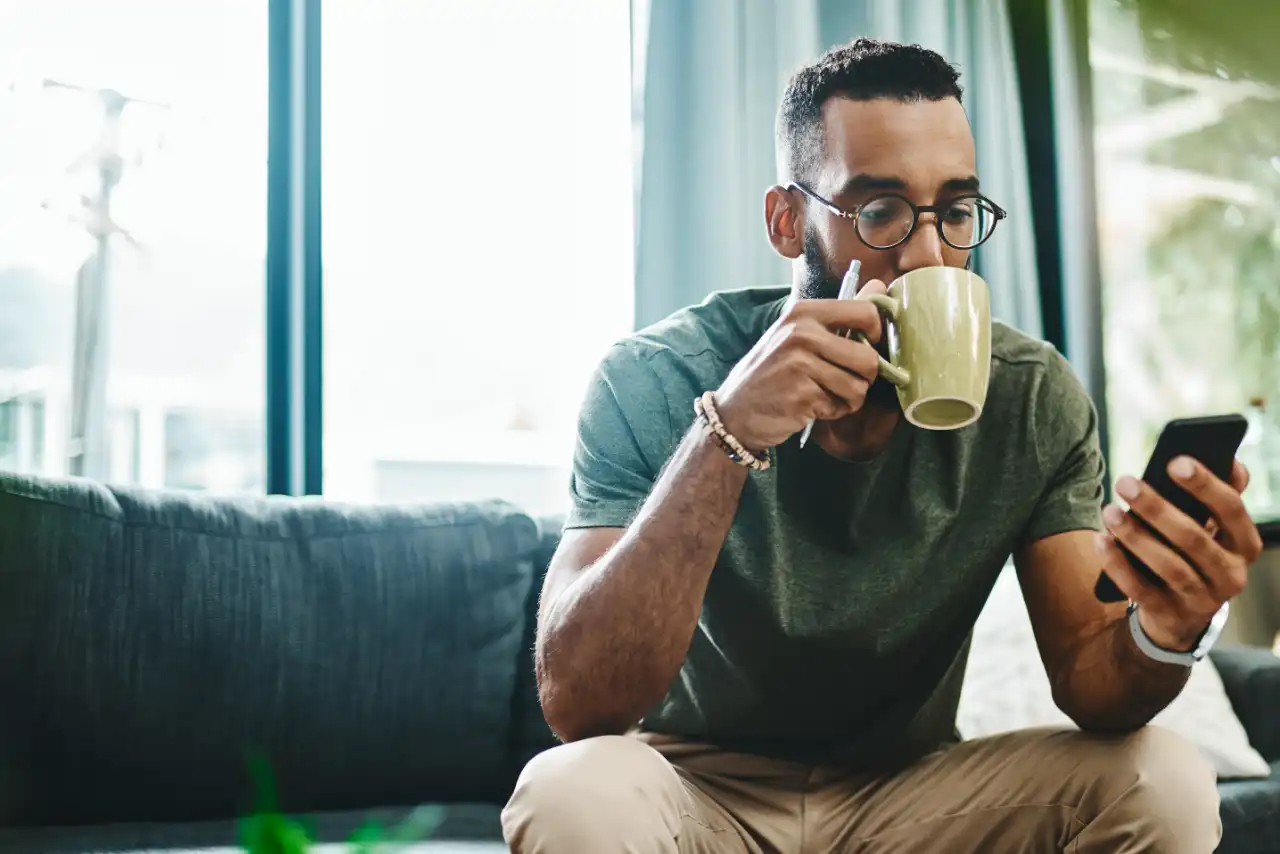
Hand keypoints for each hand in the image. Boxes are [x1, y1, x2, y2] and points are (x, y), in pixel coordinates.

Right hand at [714, 281, 887, 449]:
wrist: (735, 411)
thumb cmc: (772, 371)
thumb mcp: (799, 333)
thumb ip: (841, 313)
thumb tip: (880, 286)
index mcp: (804, 312)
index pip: (866, 312)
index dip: (877, 335)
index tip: (867, 347)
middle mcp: (801, 333)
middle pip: (868, 358)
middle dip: (864, 377)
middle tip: (844, 381)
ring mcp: (800, 365)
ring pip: (858, 387)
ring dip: (848, 398)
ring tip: (824, 394)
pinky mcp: (801, 395)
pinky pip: (841, 406)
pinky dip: (832, 411)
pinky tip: (811, 407)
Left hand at [1096, 458, 1263, 650]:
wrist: (1181, 615)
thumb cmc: (1194, 554)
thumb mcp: (1213, 528)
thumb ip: (1222, 496)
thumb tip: (1231, 460)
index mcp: (1245, 545)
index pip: (1232, 510)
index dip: (1205, 486)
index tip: (1174, 462)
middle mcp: (1231, 574)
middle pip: (1193, 538)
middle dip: (1157, 508)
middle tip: (1125, 481)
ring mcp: (1202, 600)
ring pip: (1168, 566)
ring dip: (1135, 536)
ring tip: (1108, 510)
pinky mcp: (1170, 616)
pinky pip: (1140, 590)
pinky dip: (1118, 564)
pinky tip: (1101, 540)